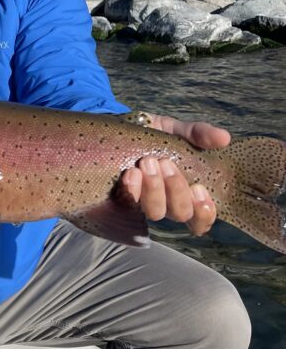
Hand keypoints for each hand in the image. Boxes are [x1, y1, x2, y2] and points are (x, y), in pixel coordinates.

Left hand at [121, 115, 229, 235]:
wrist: (126, 129)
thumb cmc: (159, 135)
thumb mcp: (180, 130)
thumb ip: (200, 134)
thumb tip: (224, 138)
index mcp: (187, 192)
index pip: (201, 219)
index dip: (204, 212)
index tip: (199, 189)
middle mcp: (168, 202)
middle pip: (180, 214)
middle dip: (176, 190)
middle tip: (166, 162)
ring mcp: (145, 202)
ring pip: (155, 212)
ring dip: (154, 188)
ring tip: (148, 162)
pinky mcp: (124, 197)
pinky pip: (129, 203)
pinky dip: (132, 189)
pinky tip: (131, 172)